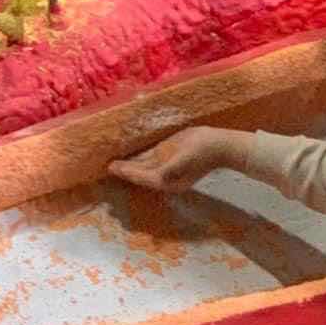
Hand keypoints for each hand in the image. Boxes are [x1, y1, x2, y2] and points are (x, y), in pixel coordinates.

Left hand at [109, 126, 253, 191]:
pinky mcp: (168, 156)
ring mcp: (165, 165)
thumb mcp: (186, 159)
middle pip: (139, 174)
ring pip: (142, 166)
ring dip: (128, 165)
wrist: (220, 144)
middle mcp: (164, 176)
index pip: (142, 177)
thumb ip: (170, 169)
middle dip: (124, 171)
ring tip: (112, 161)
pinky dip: (137, 157)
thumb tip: (158, 177)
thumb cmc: (203, 151)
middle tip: (104, 167)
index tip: (111, 167)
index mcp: (168, 180)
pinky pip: (148, 157)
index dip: (127, 172)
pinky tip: (128, 153)